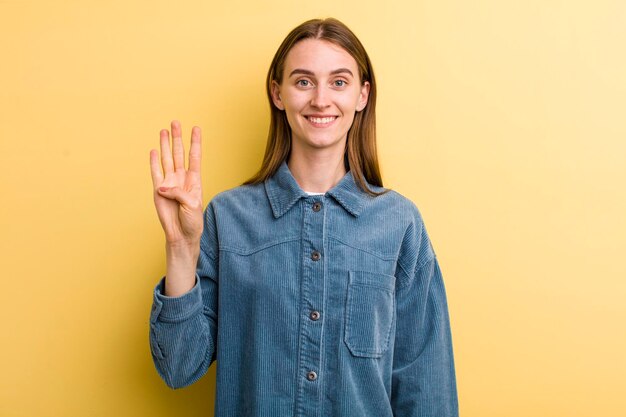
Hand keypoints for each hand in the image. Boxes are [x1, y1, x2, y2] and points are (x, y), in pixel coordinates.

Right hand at [150, 120, 203, 247]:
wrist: (181, 234)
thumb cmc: (192, 220)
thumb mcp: (190, 205)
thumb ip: (178, 193)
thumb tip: (162, 186)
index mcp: (194, 180)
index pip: (195, 156)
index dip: (195, 142)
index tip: (196, 128)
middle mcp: (181, 178)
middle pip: (179, 153)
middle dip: (177, 138)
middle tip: (176, 122)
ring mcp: (169, 183)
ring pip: (167, 159)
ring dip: (165, 145)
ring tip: (164, 130)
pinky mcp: (158, 190)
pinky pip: (155, 173)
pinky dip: (154, 162)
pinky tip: (154, 150)